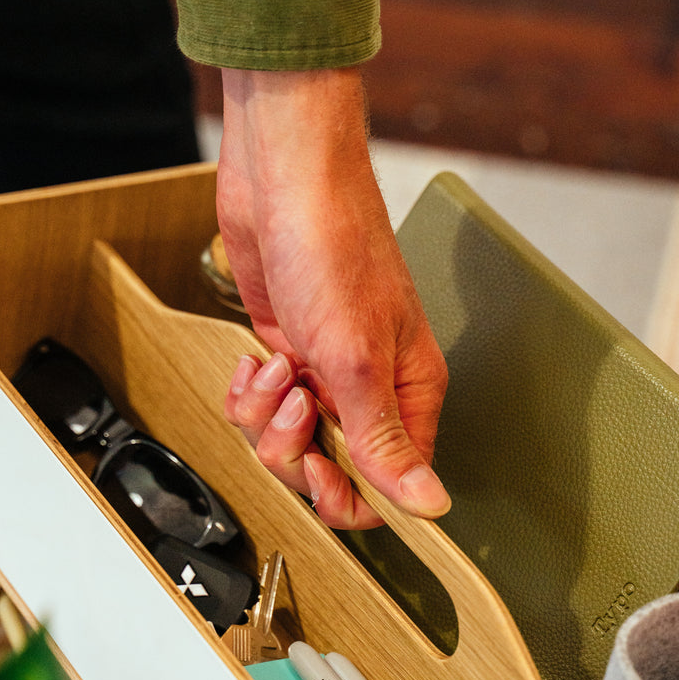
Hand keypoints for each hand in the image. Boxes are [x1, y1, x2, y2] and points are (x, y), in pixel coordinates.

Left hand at [217, 67, 448, 528]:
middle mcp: (370, 387)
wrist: (284, 175)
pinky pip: (262, 406)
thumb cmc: (334, 242)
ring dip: (267, 415)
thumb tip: (429, 504)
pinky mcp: (287, 351)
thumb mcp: (356, 359)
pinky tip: (254, 360)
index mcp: (409, 392)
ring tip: (274, 369)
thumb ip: (385, 441)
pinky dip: (248, 391)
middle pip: (331, 469)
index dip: (347, 494)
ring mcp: (325, 371)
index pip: (389, 484)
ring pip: (289, 440)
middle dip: (294, 446)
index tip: (319, 469)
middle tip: (292, 401)